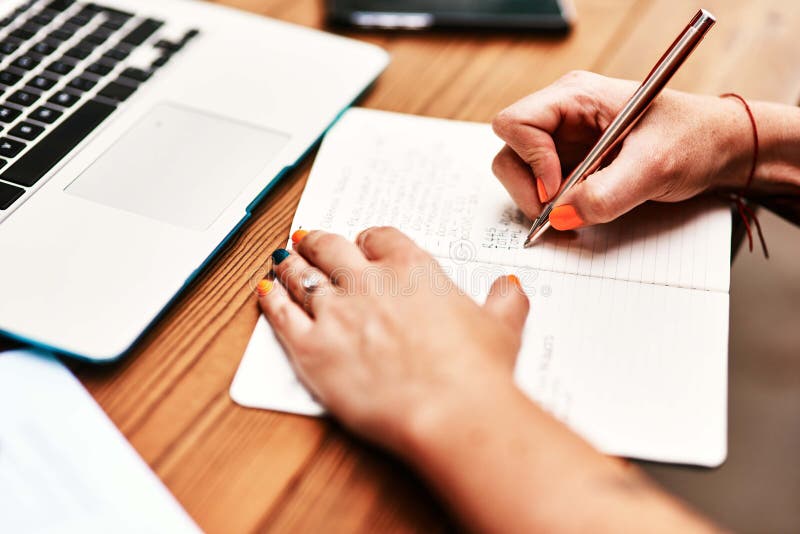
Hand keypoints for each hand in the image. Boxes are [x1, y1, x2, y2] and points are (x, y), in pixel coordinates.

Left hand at [257, 227, 528, 455]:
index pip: (380, 238)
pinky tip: (265, 293)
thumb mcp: (503, 326)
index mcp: (412, 269)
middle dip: (318, 242)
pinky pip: (281, 315)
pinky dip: (271, 300)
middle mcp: (368, 283)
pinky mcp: (312, 349)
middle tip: (309, 239)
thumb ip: (504, 300)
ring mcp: (336, 313)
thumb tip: (509, 287)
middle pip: (331, 249)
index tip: (363, 245)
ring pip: (301, 275)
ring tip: (282, 258)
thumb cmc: (476, 373)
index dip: (367, 240)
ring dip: (290, 263)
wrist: (450, 412)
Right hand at [491, 71, 751, 228]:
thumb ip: (606, 194)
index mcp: (576, 97)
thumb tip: (561, 217)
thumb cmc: (694, 138)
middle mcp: (562, 116)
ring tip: (573, 213)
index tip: (557, 188)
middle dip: (528, 187)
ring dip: (539, 200)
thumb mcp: (654, 166)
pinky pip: (542, 187)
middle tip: (558, 210)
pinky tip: (579, 212)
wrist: (719, 150)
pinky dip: (552, 207)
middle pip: (510, 151)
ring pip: (520, 173)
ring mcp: (564, 141)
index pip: (516, 123)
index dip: (530, 159)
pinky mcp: (570, 164)